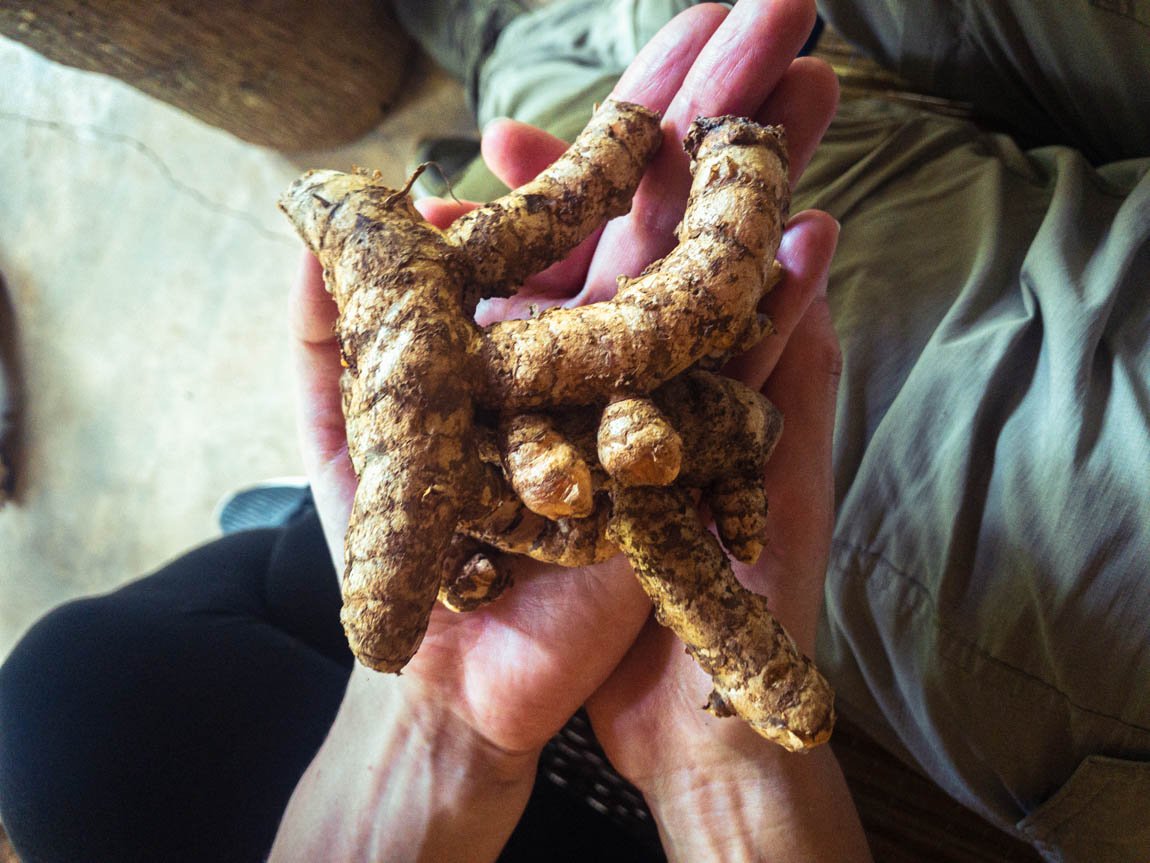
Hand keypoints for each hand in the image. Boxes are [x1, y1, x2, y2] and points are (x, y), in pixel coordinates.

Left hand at [276, 1, 842, 859]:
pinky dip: (776, 304)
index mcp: (529, 321)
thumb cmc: (403, 549)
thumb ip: (328, 320)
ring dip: (767, 177)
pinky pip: (743, 377)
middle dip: (718, 104)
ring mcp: (656, 397)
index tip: (669, 29)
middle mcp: (603, 345)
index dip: (625, 112)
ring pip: (719, 268)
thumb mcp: (345, 420)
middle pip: (669, 207)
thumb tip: (318, 211)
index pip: (586, 193)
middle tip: (775, 7)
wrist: (458, 669)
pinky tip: (811, 228)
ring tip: (814, 78)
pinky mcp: (687, 465)